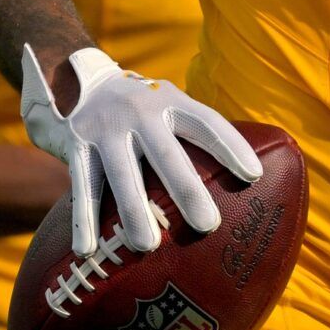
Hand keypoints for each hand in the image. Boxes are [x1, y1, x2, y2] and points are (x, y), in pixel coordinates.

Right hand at [19, 44, 262, 254]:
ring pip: (123, 175)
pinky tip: (88, 250)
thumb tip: (248, 176)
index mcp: (169, 102)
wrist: (76, 78)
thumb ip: (193, 131)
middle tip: (208, 224)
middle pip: (167, 154)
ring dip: (135, 211)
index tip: (254, 176)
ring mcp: (105, 128)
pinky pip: (82, 187)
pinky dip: (84, 220)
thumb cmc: (139, 107)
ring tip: (148, 245)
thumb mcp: (166, 103)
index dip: (231, 146)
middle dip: (187, 189)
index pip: (206, 122)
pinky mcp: (75, 144)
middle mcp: (139, 112)